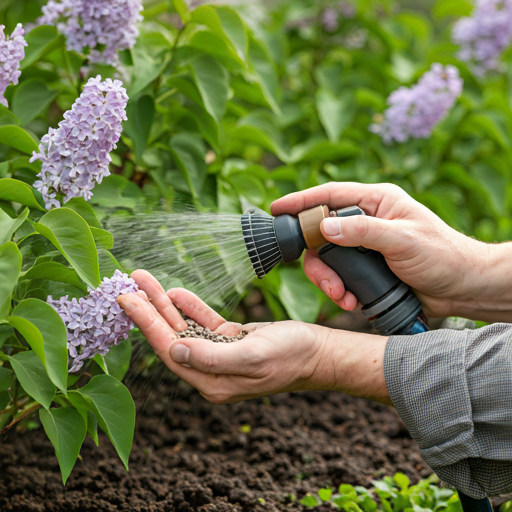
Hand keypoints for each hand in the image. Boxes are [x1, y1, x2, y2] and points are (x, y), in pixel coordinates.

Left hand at [118, 270, 390, 403]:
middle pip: (171, 336)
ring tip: (146, 280)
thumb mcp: (252, 356)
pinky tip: (176, 293)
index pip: (170, 350)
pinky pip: (203, 322)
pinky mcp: (229, 341)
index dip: (146, 324)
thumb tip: (174, 350)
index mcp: (212, 381)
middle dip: (149, 310)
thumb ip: (211, 357)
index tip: (126, 300)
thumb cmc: (291, 356)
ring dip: (165, 304)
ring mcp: (219, 355)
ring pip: (185, 327)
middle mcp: (211, 371)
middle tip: (129, 284)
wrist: (318, 352)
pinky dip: (190, 307)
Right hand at [271, 182, 488, 318]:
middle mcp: (366, 220)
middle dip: (317, 261)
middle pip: (321, 233)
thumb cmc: (442, 256)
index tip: (277, 209)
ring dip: (329, 281)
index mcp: (376, 202)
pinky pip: (338, 275)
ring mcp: (364, 245)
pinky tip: (352, 301)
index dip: (301, 201)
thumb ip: (363, 231)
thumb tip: (324, 228)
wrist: (461, 289)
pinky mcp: (365, 267)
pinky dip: (339, 290)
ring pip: (327, 259)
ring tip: (343, 298)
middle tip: (327, 282)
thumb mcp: (403, 240)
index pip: (330, 195)